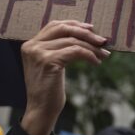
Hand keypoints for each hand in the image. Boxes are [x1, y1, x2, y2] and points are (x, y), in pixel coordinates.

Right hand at [20, 20, 108, 134]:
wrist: (41, 111)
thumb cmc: (49, 89)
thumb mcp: (52, 63)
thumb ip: (59, 48)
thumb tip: (86, 34)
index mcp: (31, 44)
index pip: (55, 25)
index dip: (74, 24)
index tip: (92, 28)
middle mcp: (32, 46)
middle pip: (63, 28)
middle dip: (85, 33)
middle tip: (103, 40)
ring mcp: (38, 53)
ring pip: (72, 40)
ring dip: (92, 46)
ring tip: (104, 54)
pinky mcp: (48, 61)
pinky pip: (75, 51)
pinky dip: (89, 55)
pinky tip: (96, 62)